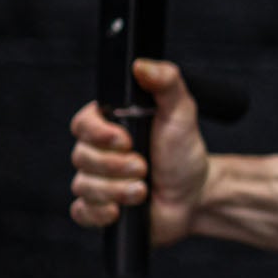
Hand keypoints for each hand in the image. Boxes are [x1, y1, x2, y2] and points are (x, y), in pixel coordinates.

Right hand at [69, 58, 210, 246]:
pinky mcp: (99, 209)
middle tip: (143, 167)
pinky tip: (120, 211)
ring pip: (84, 185)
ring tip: (143, 189)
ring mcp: (96, 182)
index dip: (99, 133)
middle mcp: (97, 153)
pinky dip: (100, 212)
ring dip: (117, 190)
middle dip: (115, 165)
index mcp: (109, 127)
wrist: (195, 196)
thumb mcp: (181, 113)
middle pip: (81, 157)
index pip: (82, 124)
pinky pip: (81, 212)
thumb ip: (166, 83)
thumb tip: (142, 65)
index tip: (125, 139)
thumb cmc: (183, 154)